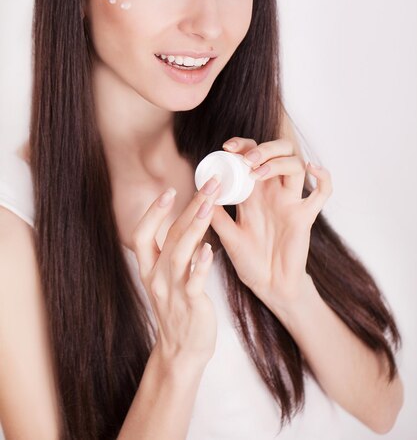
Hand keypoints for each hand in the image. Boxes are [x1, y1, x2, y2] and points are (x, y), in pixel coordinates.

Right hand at [130, 174, 221, 366]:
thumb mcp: (167, 277)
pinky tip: (209, 248)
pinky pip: (194, 280)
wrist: (181, 351)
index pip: (142, 234)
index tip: (170, 191)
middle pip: (168, 235)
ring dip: (195, 226)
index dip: (153, 212)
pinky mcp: (190, 303)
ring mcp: (171, 290)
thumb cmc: (178, 308)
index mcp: (148, 268)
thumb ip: (174, 250)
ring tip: (209, 205)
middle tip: (209, 185)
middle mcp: (155, 276)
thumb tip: (189, 218)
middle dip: (189, 207)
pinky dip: (201, 263)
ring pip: (180, 252)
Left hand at [210, 137, 332, 311]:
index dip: (243, 145)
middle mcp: (273, 192)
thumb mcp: (227, 236)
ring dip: (279, 162)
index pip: (252, 155)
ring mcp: (291, 202)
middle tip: (246, 159)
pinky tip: (312, 169)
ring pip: (296, 165)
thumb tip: (200, 190)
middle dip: (264, 149)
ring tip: (258, 172)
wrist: (269, 287)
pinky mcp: (305, 216)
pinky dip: (323, 177)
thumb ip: (215, 214)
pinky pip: (322, 193)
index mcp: (253, 192)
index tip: (227, 148)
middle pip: (278, 152)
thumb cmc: (249, 261)